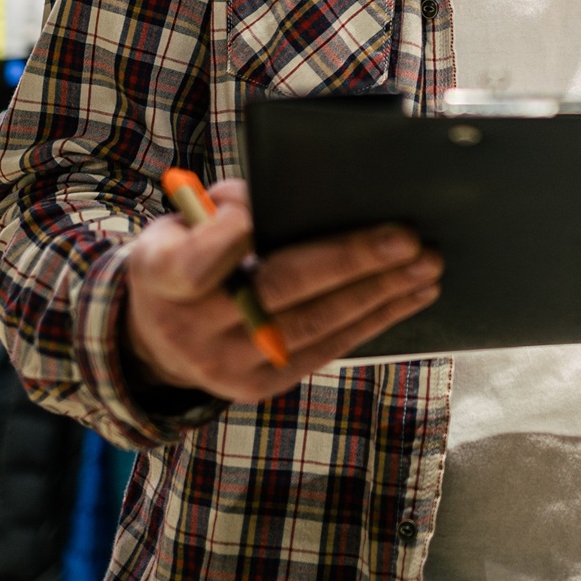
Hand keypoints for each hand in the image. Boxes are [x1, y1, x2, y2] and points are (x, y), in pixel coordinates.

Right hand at [122, 177, 440, 401]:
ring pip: (314, 325)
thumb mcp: (182, 223)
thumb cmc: (184, 255)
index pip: (200, 259)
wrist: (155, 338)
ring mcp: (226, 364)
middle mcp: (191, 327)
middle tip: (406, 238)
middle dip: (350, 261)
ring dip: (379, 294)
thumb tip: (295, 193)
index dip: (236, 237)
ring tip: (426, 265)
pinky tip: (408, 296)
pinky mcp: (259, 386)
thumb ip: (227, 206)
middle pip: (280, 290)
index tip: (277, 210)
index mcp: (163, 275)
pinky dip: (372, 320)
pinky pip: (325, 349)